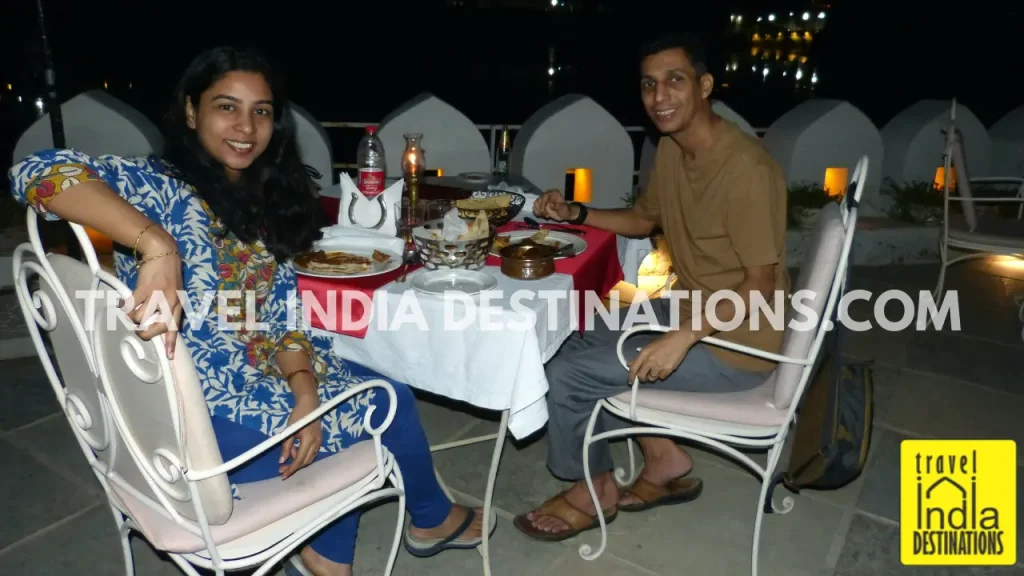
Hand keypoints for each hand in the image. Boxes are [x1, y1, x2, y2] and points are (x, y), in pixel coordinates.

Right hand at [122, 228, 182, 358]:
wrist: (163, 252)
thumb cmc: (168, 274)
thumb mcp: (174, 292)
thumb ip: (168, 307)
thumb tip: (156, 324)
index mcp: (178, 304)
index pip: (175, 327)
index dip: (171, 343)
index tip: (169, 357)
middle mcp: (170, 302)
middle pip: (157, 328)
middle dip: (144, 333)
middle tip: (137, 329)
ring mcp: (158, 296)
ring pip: (139, 318)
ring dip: (131, 316)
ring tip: (131, 309)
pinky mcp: (145, 288)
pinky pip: (130, 305)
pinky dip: (124, 305)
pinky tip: (123, 301)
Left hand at [279, 394, 322, 479]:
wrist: (309, 404)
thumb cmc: (298, 415)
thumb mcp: (289, 431)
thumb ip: (286, 446)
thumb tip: (282, 461)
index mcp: (309, 440)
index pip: (299, 460)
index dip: (291, 469)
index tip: (282, 475)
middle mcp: (316, 443)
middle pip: (305, 462)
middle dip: (294, 467)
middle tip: (282, 469)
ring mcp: (319, 442)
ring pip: (309, 458)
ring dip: (298, 461)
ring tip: (288, 455)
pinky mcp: (319, 440)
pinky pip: (312, 453)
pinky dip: (303, 455)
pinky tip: (295, 450)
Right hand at [532, 189, 574, 221]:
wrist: (563, 214)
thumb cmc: (564, 211)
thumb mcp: (564, 209)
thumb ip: (558, 206)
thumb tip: (551, 205)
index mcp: (554, 193)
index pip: (545, 197)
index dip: (545, 206)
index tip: (547, 214)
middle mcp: (547, 193)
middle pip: (539, 200)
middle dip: (542, 210)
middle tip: (547, 216)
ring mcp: (543, 198)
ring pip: (536, 203)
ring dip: (539, 211)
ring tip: (545, 215)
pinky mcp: (540, 203)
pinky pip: (535, 206)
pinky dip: (536, 211)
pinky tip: (541, 215)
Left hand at [627, 330, 695, 383]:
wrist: (679, 339)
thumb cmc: (664, 341)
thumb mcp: (649, 347)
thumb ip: (639, 357)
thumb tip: (629, 364)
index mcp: (644, 353)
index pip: (633, 368)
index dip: (630, 376)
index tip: (630, 381)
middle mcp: (650, 361)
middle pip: (642, 376)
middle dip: (642, 378)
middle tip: (645, 375)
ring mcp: (659, 366)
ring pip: (651, 378)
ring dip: (652, 376)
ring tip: (656, 369)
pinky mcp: (668, 370)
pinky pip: (661, 377)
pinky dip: (661, 375)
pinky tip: (664, 368)